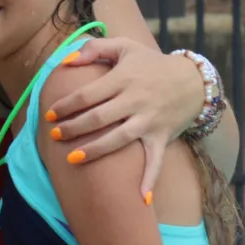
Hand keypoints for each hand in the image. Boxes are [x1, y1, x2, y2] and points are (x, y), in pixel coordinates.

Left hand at [44, 37, 205, 196]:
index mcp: (122, 79)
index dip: (67, 105)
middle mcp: (135, 101)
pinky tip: (141, 198)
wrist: (194, 80)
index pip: (88, 95)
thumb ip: (93, 48)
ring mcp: (149, 121)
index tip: (51, 114)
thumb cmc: (150, 63)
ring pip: (119, 139)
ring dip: (95, 150)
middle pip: (99, 118)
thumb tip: (65, 61)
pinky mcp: (161, 136)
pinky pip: (155, 160)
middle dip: (74, 128)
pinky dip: (149, 179)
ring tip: (72, 159)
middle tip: (54, 136)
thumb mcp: (124, 46)